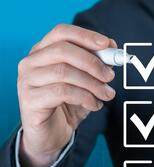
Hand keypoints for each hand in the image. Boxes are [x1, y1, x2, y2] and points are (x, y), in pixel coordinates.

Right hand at [17, 24, 116, 166]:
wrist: (52, 134)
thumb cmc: (68, 104)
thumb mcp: (86, 81)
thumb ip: (96, 63)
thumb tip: (112, 47)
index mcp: (43, 51)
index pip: (62, 32)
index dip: (86, 36)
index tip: (107, 44)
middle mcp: (31, 62)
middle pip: (63, 50)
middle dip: (93, 62)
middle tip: (110, 76)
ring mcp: (27, 81)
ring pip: (64, 72)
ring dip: (92, 84)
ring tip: (106, 94)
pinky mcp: (29, 100)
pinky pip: (62, 92)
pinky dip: (85, 98)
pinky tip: (94, 105)